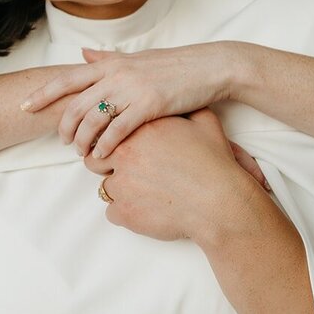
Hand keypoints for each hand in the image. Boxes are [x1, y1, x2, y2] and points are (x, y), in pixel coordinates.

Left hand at [21, 43, 235, 157]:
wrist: (209, 67)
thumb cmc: (175, 66)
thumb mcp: (137, 58)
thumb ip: (108, 60)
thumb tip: (83, 54)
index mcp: (111, 63)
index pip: (67, 79)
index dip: (43, 94)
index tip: (23, 107)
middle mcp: (116, 74)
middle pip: (75, 104)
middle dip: (64, 127)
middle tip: (63, 142)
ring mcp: (131, 89)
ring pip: (92, 119)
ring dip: (82, 140)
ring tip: (82, 153)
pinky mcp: (149, 105)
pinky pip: (117, 130)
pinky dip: (106, 146)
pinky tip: (103, 156)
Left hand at [84, 108, 268, 245]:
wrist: (220, 200)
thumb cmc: (214, 161)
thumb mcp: (203, 123)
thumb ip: (184, 108)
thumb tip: (181, 101)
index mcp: (140, 129)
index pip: (106, 128)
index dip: (111, 139)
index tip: (121, 147)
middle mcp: (125, 153)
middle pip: (93, 157)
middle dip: (105, 164)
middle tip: (127, 171)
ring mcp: (122, 184)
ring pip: (102, 187)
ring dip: (118, 190)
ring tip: (142, 192)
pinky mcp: (124, 211)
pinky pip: (111, 212)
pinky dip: (125, 212)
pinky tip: (145, 209)